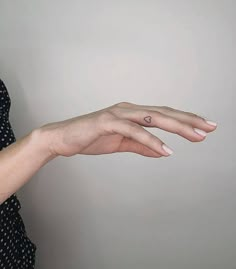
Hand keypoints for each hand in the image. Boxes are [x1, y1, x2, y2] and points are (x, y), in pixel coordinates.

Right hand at [39, 102, 216, 157]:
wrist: (64, 137)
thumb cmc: (91, 137)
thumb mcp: (121, 143)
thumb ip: (141, 146)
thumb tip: (160, 151)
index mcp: (132, 113)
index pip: (163, 115)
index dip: (184, 120)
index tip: (203, 126)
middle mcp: (128, 109)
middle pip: (164, 113)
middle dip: (189, 120)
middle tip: (210, 127)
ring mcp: (118, 113)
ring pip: (153, 117)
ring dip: (177, 127)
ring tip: (197, 136)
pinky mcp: (108, 122)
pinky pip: (134, 131)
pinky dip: (151, 140)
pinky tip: (165, 150)